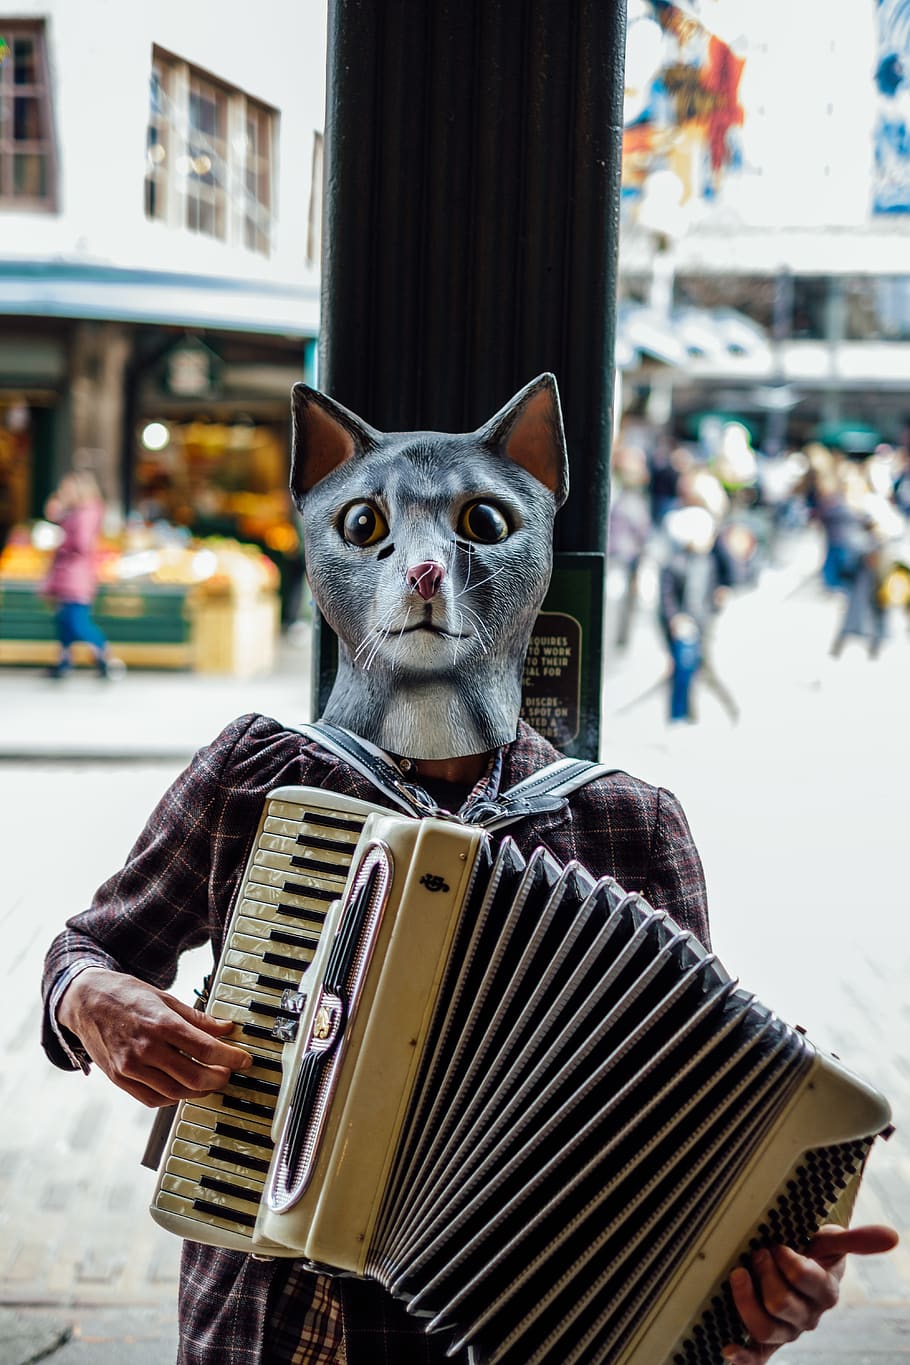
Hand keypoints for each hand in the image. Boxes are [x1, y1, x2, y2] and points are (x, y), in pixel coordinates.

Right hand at [58, 967, 251, 1107]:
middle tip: (228, 1072)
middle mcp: (146, 1048)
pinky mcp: (119, 1078)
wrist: (85, 1000)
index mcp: (161, 1024)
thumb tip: (226, 1029)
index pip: (206, 1049)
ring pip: (176, 1092)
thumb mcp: (165, 998)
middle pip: (194, 1076)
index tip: (244, 1059)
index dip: (231, 1057)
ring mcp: (130, 1067)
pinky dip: (173, 1097)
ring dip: (199, 1090)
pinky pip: (153, 1099)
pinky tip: (182, 1087)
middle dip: (219, 1077)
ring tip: (210, 1080)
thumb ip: (197, 1018)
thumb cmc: (126, 995)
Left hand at [722, 1224, 899, 1362]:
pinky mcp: (766, 1340)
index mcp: (825, 1293)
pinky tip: (728, 1348)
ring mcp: (786, 1331)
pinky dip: (743, 1356)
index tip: (777, 1244)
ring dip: (746, 1299)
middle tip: (758, 1253)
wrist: (797, 1266)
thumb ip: (855, 1240)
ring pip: (765, 1328)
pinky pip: (757, 1356)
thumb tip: (892, 1236)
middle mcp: (807, 1317)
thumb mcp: (830, 1240)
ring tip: (739, 1273)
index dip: (787, 1260)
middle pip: (781, 1303)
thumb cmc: (812, 1251)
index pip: (805, 1278)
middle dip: (764, 1273)